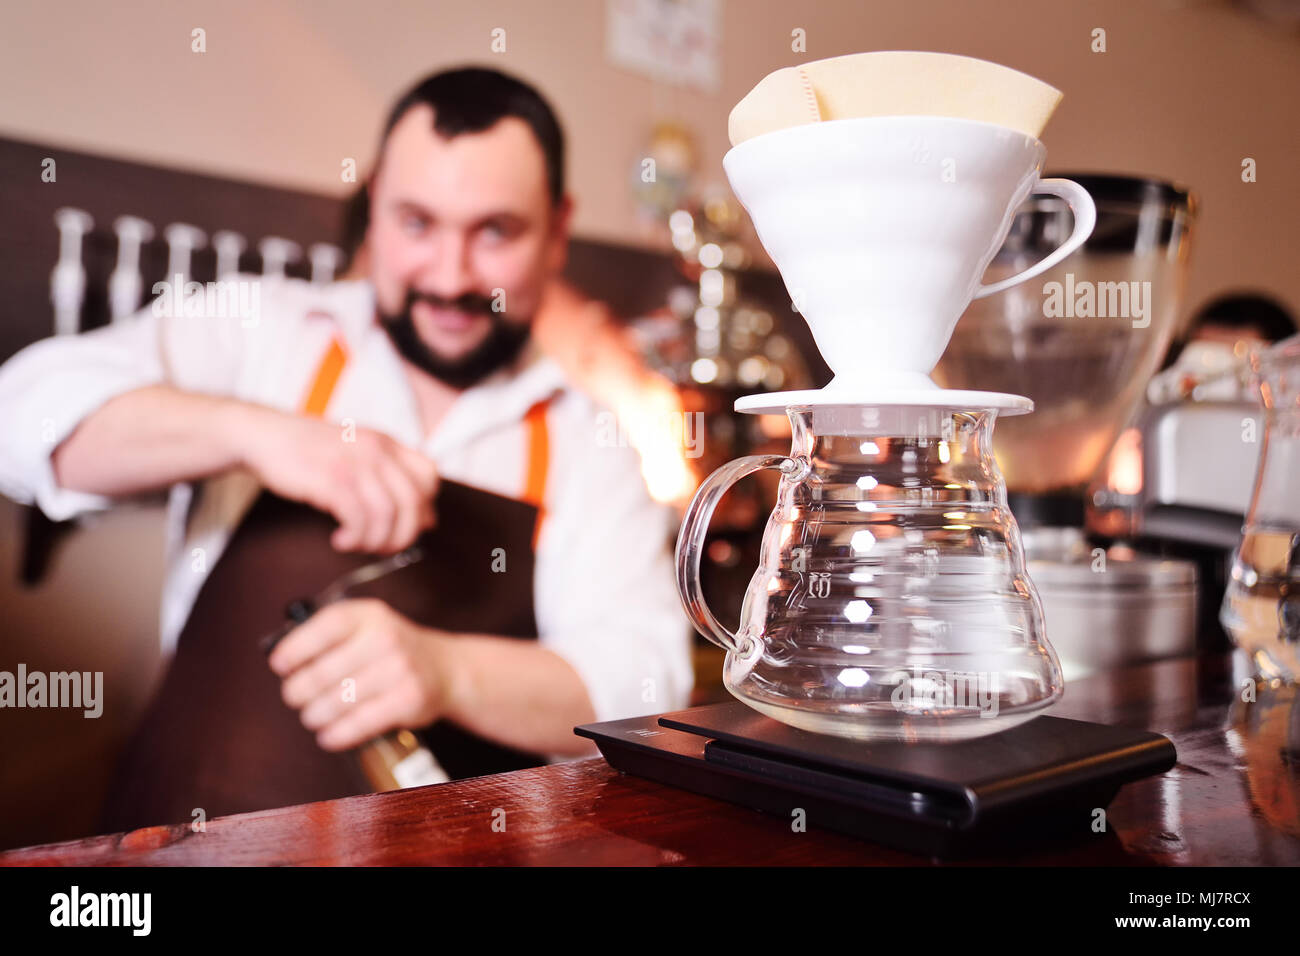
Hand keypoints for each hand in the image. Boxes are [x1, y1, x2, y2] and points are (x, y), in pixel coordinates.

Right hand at [237, 405, 437, 552]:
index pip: (429, 476)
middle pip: (413, 502)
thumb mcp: (357, 456)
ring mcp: (354, 463)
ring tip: (356, 544)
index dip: (424, 506)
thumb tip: (428, 519)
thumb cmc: (309, 452)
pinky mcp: (331, 480)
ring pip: (388, 515)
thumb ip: (389, 481)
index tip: (407, 525)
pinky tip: (340, 539)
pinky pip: (359, 519)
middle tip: (382, 547)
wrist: (263, 436)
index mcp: (386, 443)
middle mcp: (376, 450)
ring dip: (375, 540)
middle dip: (403, 535)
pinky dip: (354, 538)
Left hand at [268, 598, 457, 751]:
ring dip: (315, 715)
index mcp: (369, 615)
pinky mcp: (409, 700)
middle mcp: (386, 638)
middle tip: (294, 697)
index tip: (280, 665)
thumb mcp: (367, 626)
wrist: (444, 669)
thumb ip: (329, 636)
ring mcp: (400, 669)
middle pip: (323, 672)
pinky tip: (329, 735)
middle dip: (299, 691)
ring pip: (337, 701)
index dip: (295, 648)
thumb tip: (283, 661)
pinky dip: (337, 734)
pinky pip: (360, 723)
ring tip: (312, 716)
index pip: (324, 627)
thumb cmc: (392, 650)